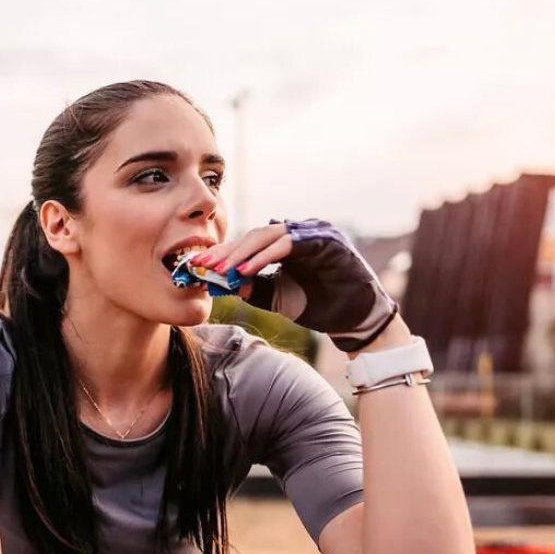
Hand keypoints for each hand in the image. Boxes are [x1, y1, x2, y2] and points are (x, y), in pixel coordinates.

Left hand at [187, 219, 397, 352]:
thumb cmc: (319, 305)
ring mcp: (314, 233)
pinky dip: (264, 257)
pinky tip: (244, 272)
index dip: (224, 253)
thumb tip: (222, 283)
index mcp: (289, 243)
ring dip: (241, 253)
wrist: (355, 321)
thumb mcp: (276, 297)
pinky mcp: (326, 241)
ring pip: (268, 236)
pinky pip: (288, 244)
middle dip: (227, 252)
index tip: (199, 266)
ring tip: (220, 270)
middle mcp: (301, 232)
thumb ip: (252, 288)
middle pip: (254, 235)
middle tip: (204, 265)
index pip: (250, 243)